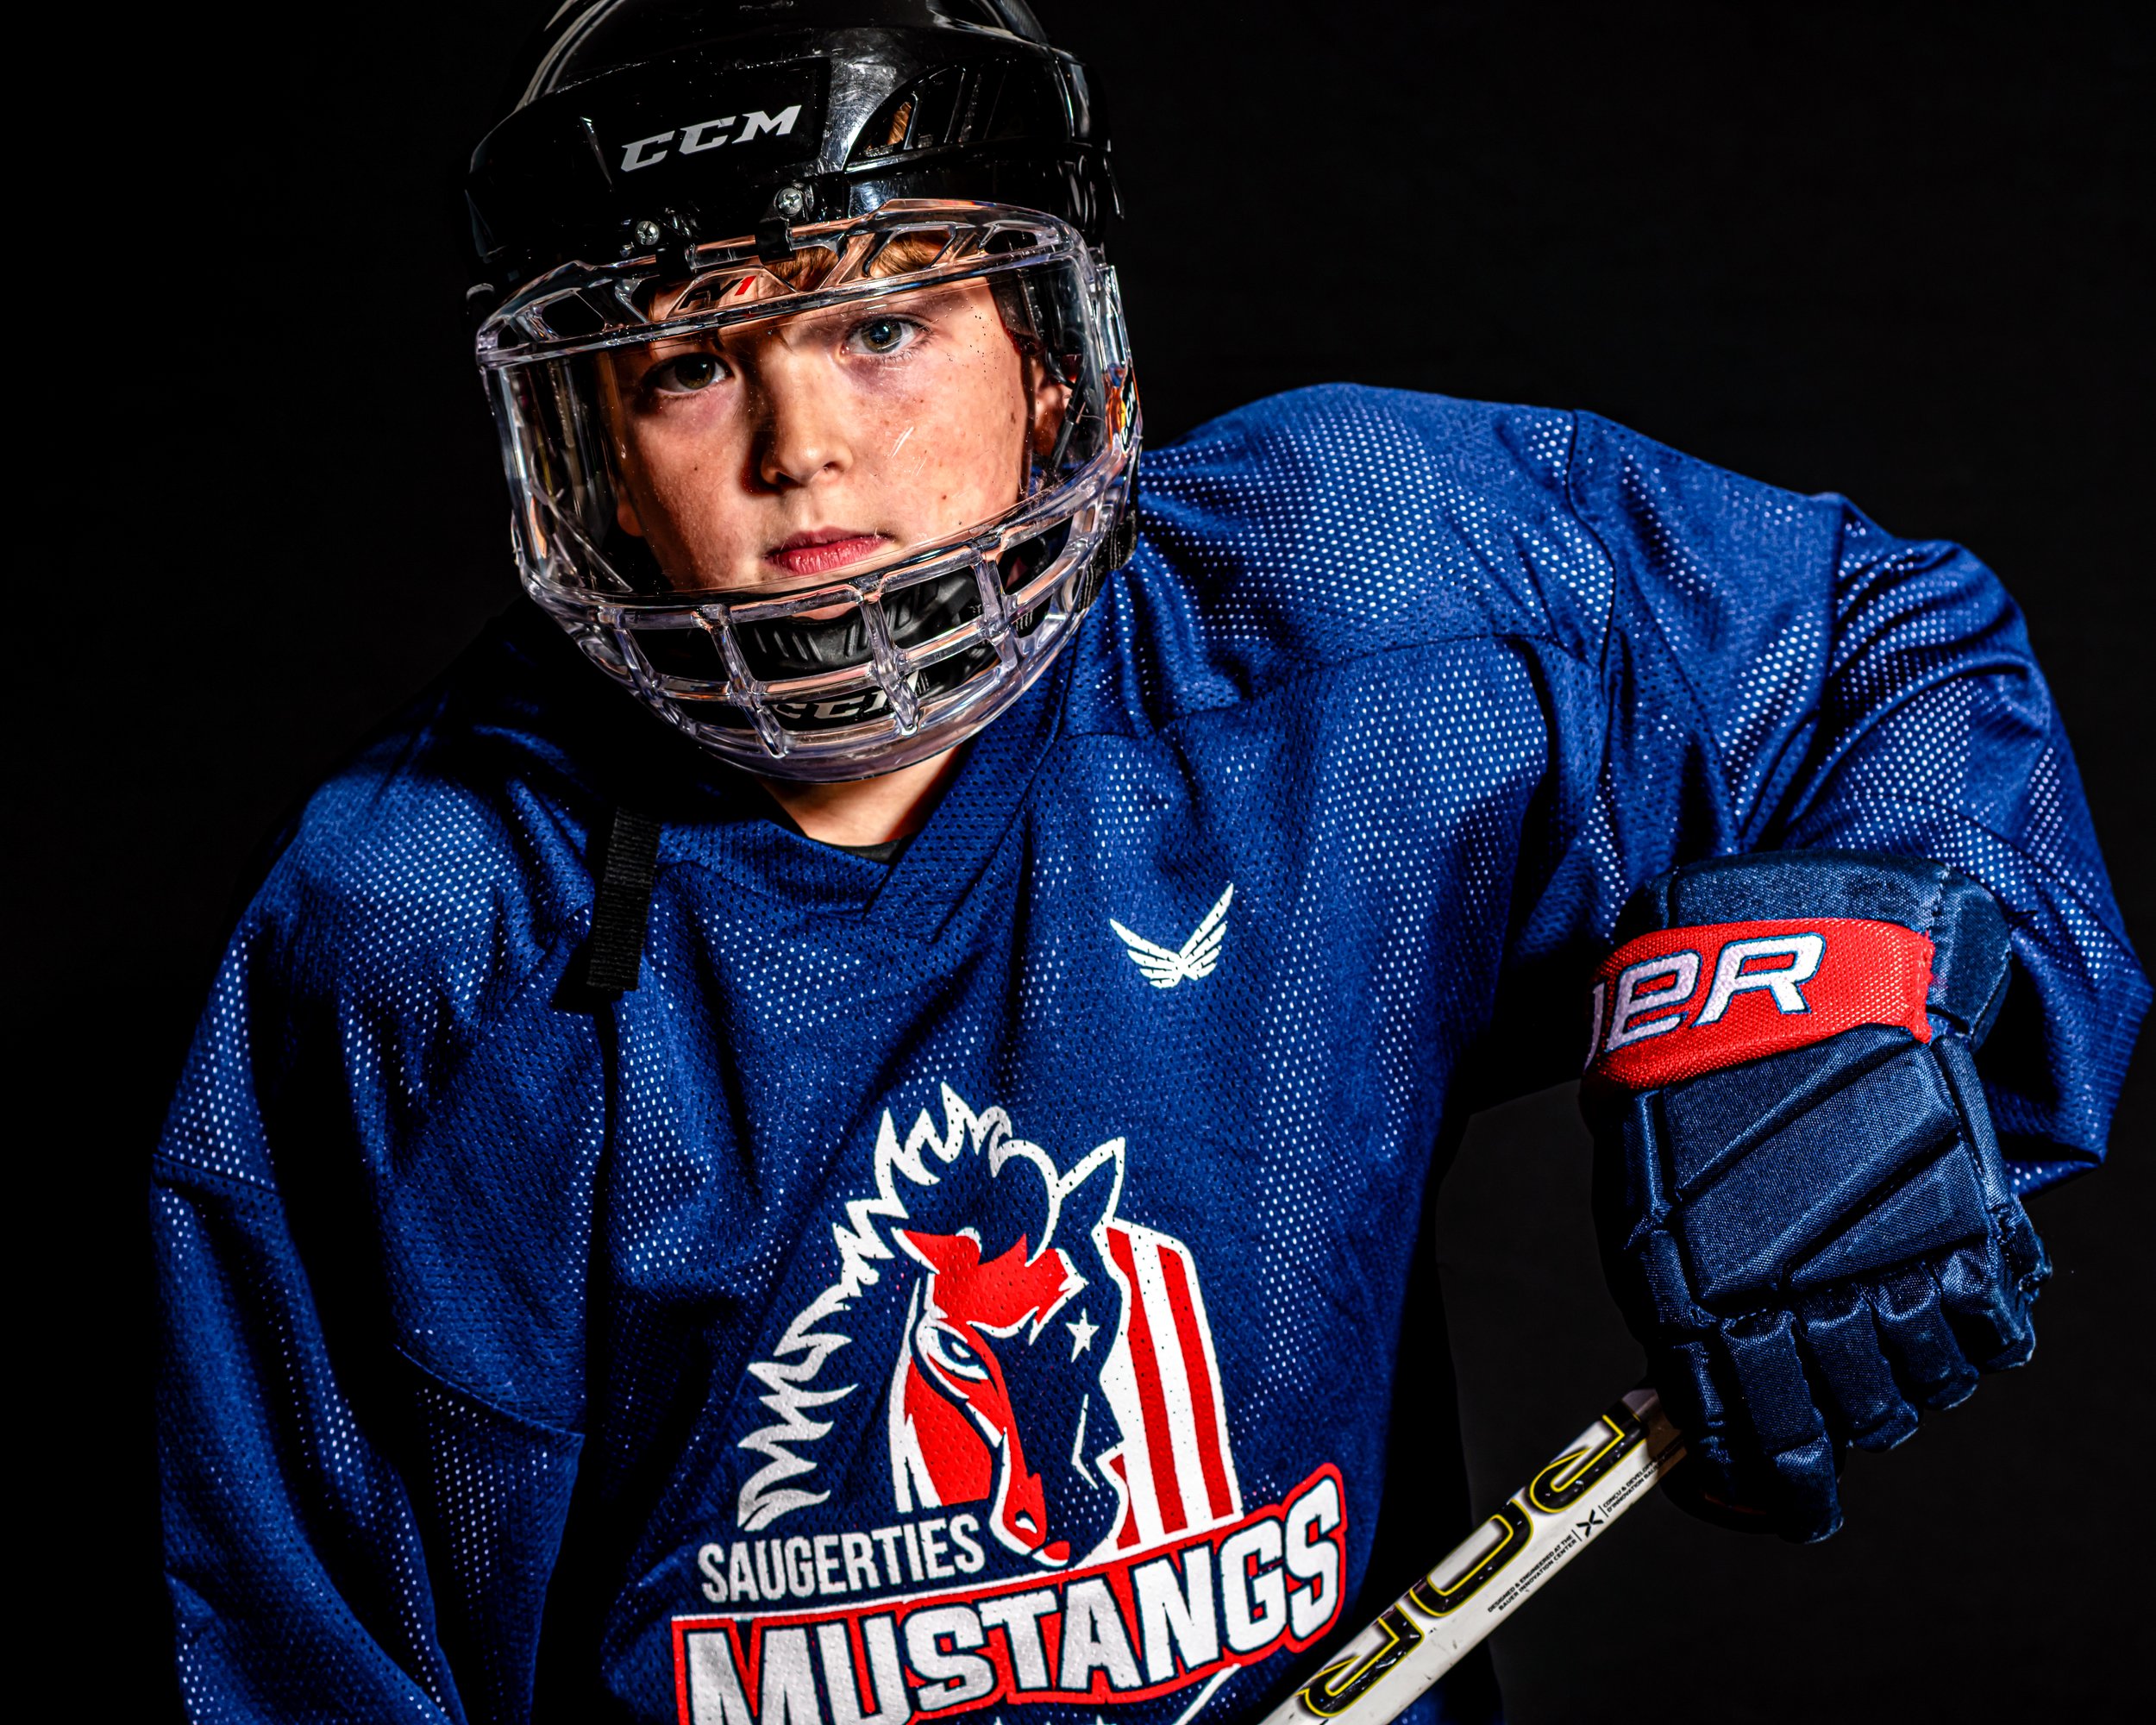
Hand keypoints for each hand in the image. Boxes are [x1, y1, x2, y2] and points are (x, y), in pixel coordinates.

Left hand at [1582, 852, 2046, 1541]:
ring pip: (1923, 1386)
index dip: (1767, 1485)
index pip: (1748, 1437)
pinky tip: (1946, 1298)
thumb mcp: (1652, 1199)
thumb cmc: (1696, 1074)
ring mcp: (1884, 1256)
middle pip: (1848, 1423)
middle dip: (1842, 1430)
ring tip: (1888, 1331)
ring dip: (1910, 1380)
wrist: (1777, 965)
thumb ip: (1689, 1301)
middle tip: (1838, 1407)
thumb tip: (1706, 1388)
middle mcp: (1794, 1291)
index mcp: (1695, 1295)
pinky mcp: (1957, 1217)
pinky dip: (1976, 1330)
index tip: (1778, 1499)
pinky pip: (1990, 1328)